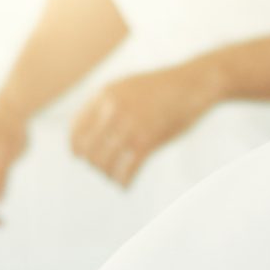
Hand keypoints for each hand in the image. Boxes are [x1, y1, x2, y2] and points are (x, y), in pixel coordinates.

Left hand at [68, 60, 223, 187]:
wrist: (193, 83)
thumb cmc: (162, 88)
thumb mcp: (127, 87)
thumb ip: (107, 104)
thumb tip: (91, 129)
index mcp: (105, 95)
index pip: (76, 129)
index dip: (77, 148)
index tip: (81, 158)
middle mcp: (113, 110)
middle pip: (89, 150)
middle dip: (94, 164)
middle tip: (103, 170)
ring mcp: (130, 125)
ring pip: (105, 162)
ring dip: (108, 175)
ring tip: (115, 179)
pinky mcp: (148, 140)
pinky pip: (127, 169)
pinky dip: (124, 181)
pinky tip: (125, 186)